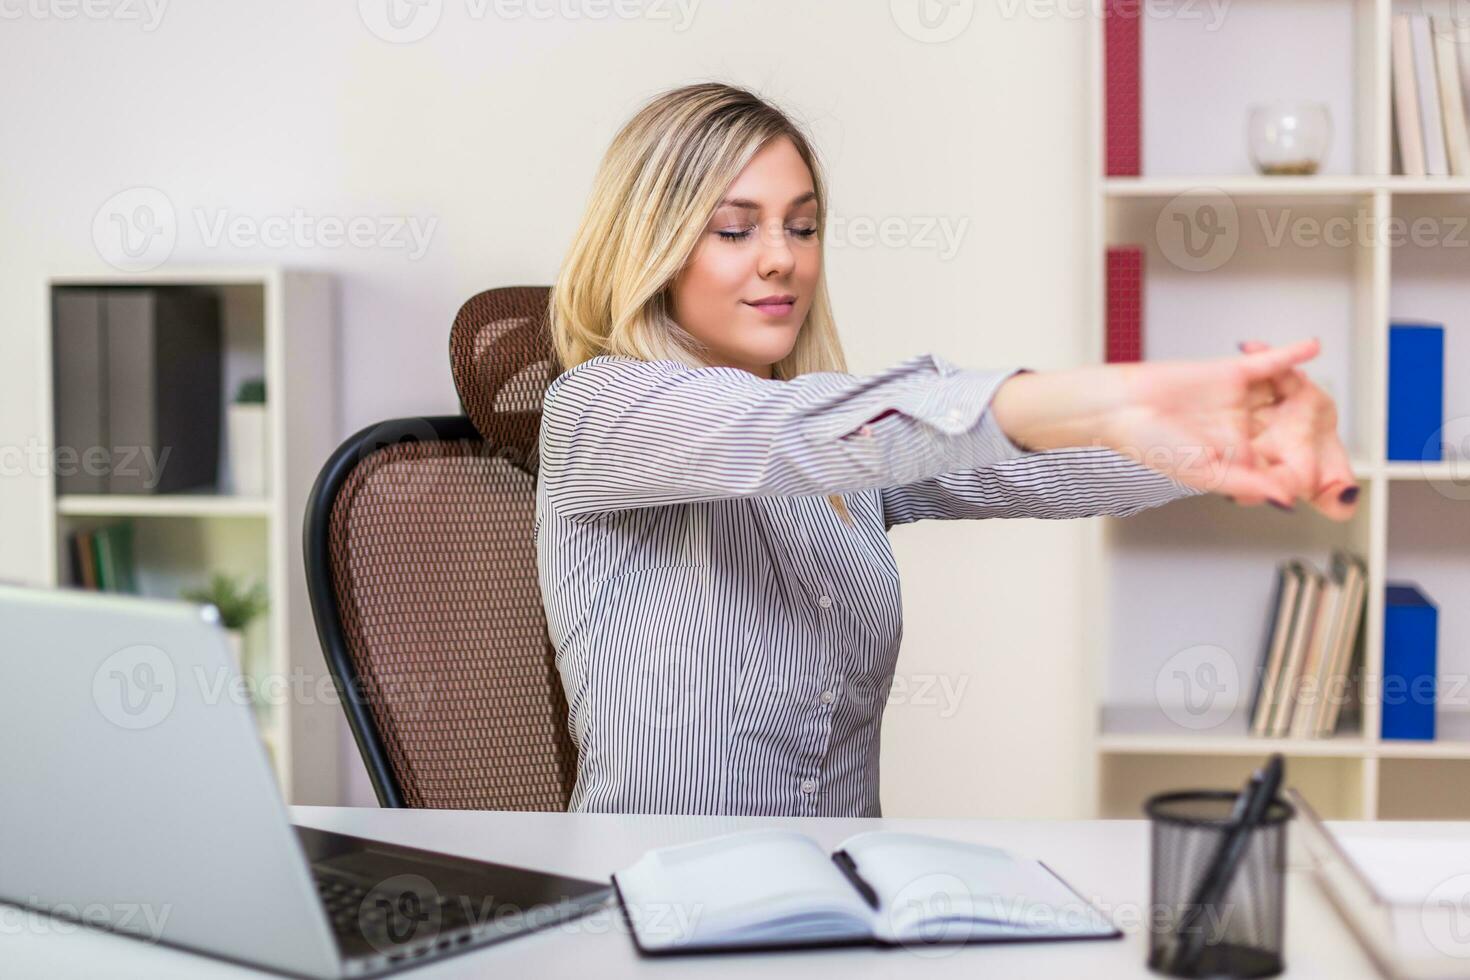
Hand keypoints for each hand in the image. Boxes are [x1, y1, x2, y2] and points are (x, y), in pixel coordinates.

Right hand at [989, 338, 1359, 520]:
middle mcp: (1240, 430)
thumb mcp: (1203, 471)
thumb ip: (1247, 483)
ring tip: (1325, 398)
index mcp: (1234, 459)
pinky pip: (1268, 363)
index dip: (1300, 471)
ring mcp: (1238, 400)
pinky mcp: (1231, 372)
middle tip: (1334, 441)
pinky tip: (1312, 346)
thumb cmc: (1147, 445)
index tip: (1323, 483)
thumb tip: (1286, 500)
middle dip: (1310, 435)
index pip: (1278, 466)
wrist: (1119, 407)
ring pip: (1283, 397)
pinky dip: (1290, 354)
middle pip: (1288, 431)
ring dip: (1305, 396)